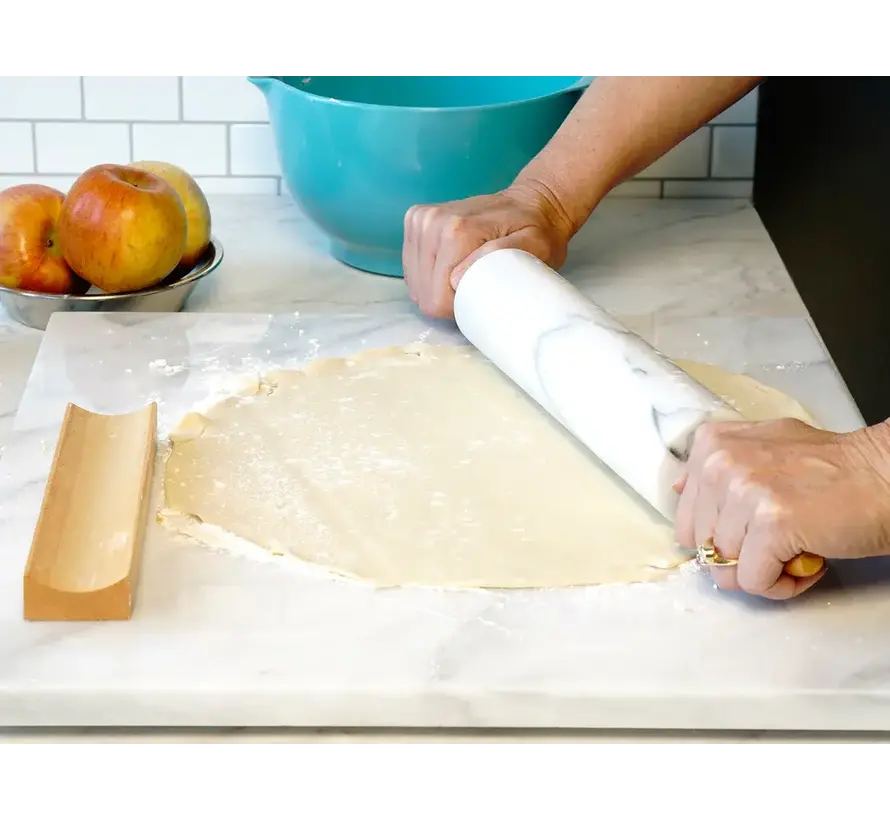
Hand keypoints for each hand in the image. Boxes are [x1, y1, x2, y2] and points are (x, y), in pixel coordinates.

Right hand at [402, 182, 573, 318]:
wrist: (531, 201)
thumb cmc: (538, 231)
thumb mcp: (534, 246)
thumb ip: (500, 257)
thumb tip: (456, 278)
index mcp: (455, 231)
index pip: (436, 297)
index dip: (457, 308)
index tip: (480, 298)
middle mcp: (431, 222)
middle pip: (423, 292)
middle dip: (446, 300)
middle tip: (476, 287)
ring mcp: (420, 219)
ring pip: (415, 282)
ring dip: (436, 287)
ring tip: (464, 276)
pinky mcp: (415, 219)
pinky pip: (411, 266)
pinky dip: (429, 274)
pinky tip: (450, 267)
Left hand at [673, 417, 889, 599]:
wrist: (886, 477)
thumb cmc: (831, 469)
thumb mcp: (761, 448)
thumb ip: (718, 468)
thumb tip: (679, 490)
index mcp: (711, 446)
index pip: (686, 521)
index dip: (723, 537)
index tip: (755, 529)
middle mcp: (720, 465)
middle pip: (705, 548)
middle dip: (742, 557)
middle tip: (780, 541)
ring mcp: (744, 493)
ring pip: (727, 570)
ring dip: (766, 573)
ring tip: (798, 549)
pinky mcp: (770, 524)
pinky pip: (753, 582)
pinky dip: (782, 585)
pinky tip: (808, 562)